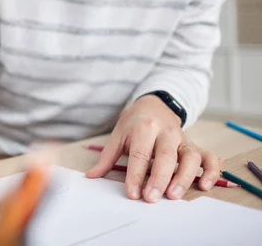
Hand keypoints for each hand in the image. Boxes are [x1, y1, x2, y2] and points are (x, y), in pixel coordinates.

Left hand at [86, 95, 219, 202]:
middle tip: (151, 198)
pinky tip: (205, 185)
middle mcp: (166, 132)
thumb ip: (107, 157)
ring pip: (189, 156)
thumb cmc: (134, 123)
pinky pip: (208, 157)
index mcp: (144, 127)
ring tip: (173, 195)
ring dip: (184, 177)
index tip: (132, 193)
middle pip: (165, 155)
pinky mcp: (194, 144)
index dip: (136, 175)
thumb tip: (91, 176)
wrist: (154, 104)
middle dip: (158, 178)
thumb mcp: (118, 134)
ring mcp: (182, 138)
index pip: (140, 153)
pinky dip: (211, 171)